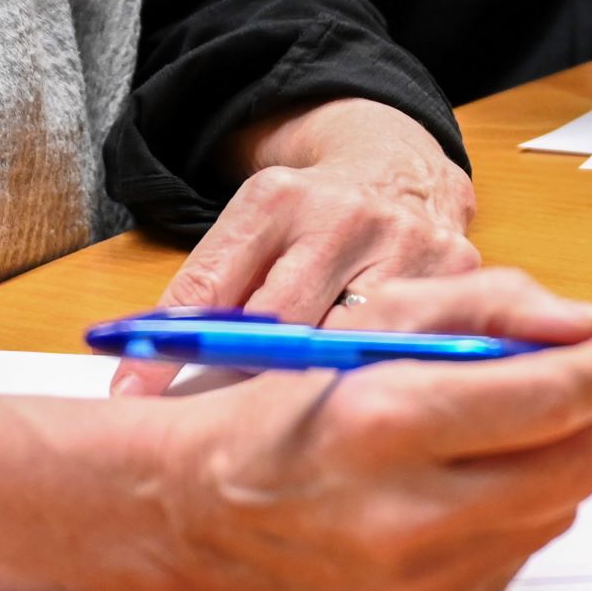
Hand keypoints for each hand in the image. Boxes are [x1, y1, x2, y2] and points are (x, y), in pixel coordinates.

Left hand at [105, 98, 477, 395]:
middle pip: (289, 327)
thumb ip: (203, 293)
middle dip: (255, 378)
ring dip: (321, 385)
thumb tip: (142, 381)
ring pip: (352, 346)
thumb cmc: (312, 213)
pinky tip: (369, 392)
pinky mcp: (460, 273)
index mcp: (278, 200)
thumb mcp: (249, 228)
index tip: (131, 395)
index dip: (171, 352)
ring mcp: (408, 243)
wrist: (401, 167)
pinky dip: (382, 375)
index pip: (215, 290)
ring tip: (299, 418)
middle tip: (231, 423)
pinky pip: (410, 347)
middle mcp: (346, 216)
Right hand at [153, 271, 591, 590]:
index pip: (547, 399)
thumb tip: (591, 328)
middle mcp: (405, 516)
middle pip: (572, 466)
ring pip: (553, 513)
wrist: (199, 511)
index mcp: (383, 422)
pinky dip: (512, 514)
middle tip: (589, 386)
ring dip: (553, 462)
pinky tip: (463, 490)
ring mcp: (420, 583)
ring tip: (506, 432)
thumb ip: (488, 304)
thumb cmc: (287, 402)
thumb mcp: (372, 321)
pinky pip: (515, 558)